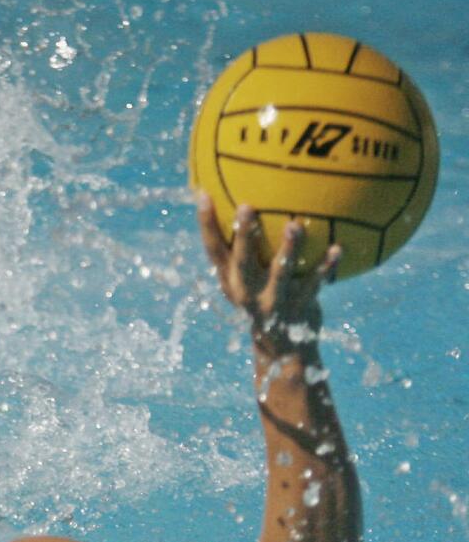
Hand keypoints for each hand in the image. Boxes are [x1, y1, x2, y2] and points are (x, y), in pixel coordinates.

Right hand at [197, 195, 340, 352]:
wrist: (282, 346)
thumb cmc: (263, 298)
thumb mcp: (245, 280)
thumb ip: (242, 250)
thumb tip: (243, 203)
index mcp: (230, 280)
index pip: (213, 250)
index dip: (206, 224)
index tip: (203, 194)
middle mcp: (246, 291)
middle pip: (241, 260)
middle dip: (243, 235)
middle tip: (245, 207)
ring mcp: (272, 300)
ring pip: (279, 273)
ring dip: (287, 250)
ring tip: (295, 225)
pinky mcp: (298, 307)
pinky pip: (314, 283)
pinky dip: (327, 266)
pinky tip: (338, 248)